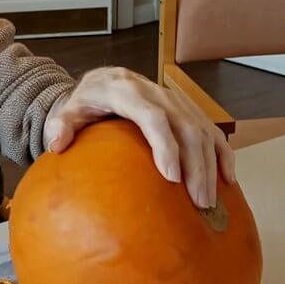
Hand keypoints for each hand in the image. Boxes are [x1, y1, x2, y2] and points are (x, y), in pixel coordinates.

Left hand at [43, 67, 235, 207]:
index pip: (153, 117)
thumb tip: (56, 145)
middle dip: (196, 166)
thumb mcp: (67, 110)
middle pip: (185, 128)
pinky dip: (222, 154)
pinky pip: (211, 130)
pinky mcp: (188, 109)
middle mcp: (157, 93)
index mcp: (127, 92)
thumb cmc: (87, 102)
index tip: (172, 177)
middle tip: (198, 203)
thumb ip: (60, 125)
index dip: (165, 146)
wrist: (106, 80)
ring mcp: (176, 100)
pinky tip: (228, 180)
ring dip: (211, 166)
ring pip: (202, 131)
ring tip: (208, 202)